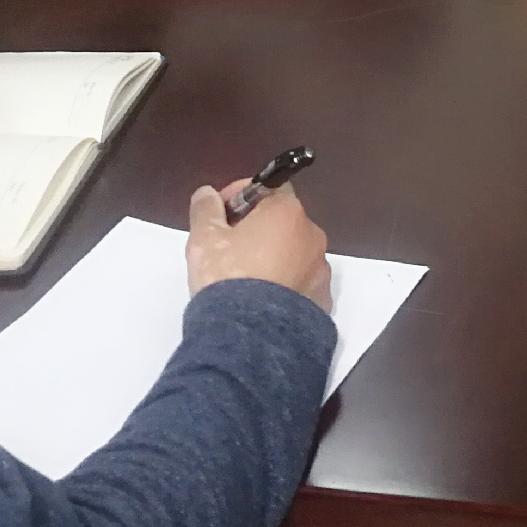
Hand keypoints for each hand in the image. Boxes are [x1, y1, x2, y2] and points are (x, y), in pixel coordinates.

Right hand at [186, 178, 331, 309]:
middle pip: (282, 221)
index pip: (268, 188)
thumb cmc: (227, 278)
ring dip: (273, 257)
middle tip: (227, 249)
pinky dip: (285, 285)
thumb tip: (207, 194)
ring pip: (293, 253)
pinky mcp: (321, 300)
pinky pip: (301, 282)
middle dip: (256, 228)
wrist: (250, 339)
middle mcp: (312, 236)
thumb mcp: (204, 239)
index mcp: (287, 213)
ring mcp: (320, 270)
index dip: (240, 197)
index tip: (220, 216)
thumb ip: (205, 209)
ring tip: (245, 279)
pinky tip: (261, 300)